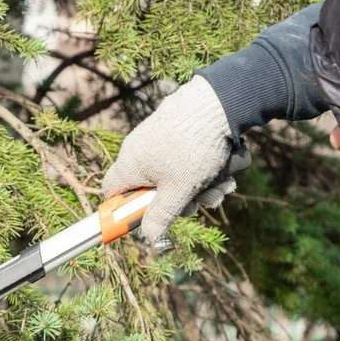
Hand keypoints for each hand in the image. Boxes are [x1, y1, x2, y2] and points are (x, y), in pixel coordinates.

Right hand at [101, 76, 234, 243]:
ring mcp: (159, 136)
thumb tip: (147, 238)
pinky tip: (227, 169)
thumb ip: (161, 216)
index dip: (125, 209)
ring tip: (223, 185)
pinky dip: (206, 167)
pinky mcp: (179, 127)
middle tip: (199, 203)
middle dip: (179, 200)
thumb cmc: (192, 149)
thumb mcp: (178, 191)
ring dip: (201, 186)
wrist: (219, 102)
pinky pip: (187, 156)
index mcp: (130, 164)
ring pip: (176, 174)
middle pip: (152, 187)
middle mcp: (139, 149)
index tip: (145, 218)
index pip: (112, 192)